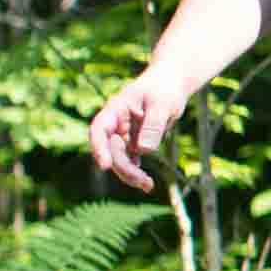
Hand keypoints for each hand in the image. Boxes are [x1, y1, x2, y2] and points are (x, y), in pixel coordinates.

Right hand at [85, 69, 192, 193]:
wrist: (171, 85)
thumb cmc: (165, 89)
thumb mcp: (163, 104)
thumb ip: (153, 125)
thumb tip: (143, 150)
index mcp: (116, 109)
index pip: (99, 130)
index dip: (99, 148)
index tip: (104, 165)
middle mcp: (116, 124)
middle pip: (111, 150)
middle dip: (124, 168)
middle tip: (144, 182)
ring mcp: (123, 134)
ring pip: (120, 159)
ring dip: (130, 174)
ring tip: (148, 186)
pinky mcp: (133, 142)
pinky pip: (130, 160)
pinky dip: (136, 171)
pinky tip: (147, 183)